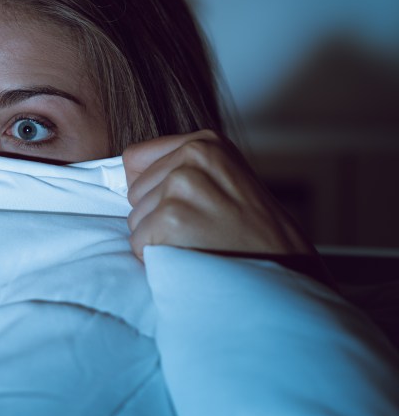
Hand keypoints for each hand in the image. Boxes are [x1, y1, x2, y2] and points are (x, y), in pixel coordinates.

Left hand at [123, 130, 313, 260]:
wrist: (287, 273)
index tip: (185, 206)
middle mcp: (193, 156)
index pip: (135, 159)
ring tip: (201, 242)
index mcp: (206, 142)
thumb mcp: (226, 180)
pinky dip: (158, 259)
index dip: (151, 190)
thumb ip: (185, 169)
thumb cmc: (256, 234)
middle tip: (201, 229)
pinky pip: (138, 244)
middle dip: (157, 216)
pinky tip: (192, 256)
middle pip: (133, 192)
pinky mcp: (172, 219)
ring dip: (159, 239)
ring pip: (134, 220)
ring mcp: (182, 186)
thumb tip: (127, 174)